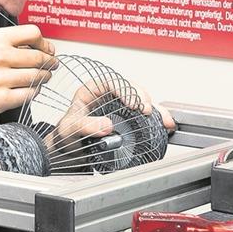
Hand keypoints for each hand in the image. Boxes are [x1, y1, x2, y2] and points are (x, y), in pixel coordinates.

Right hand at [0, 24, 55, 123]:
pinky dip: (34, 91)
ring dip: (44, 77)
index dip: (44, 43)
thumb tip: (43, 47)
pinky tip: (29, 89)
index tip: (47, 49)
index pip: (33, 33)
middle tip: (50, 65)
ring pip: (37, 76)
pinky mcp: (1, 98)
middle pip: (39, 57)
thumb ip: (11, 43)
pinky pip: (30, 94)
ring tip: (40, 77)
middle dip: (49, 62)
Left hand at [46, 80, 174, 161]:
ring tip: (164, 119)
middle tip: (147, 111)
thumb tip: (106, 126)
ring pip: (142, 100)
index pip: (111, 82)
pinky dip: (158, 119)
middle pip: (130, 88)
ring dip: (156, 108)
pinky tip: (166, 125)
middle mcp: (107, 96)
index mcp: (91, 91)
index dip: (124, 90)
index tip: (133, 104)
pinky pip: (145, 114)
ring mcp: (119, 107)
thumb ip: (85, 125)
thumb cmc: (66, 135)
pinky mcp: (128, 119)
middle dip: (142, 98)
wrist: (69, 149)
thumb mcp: (69, 129)